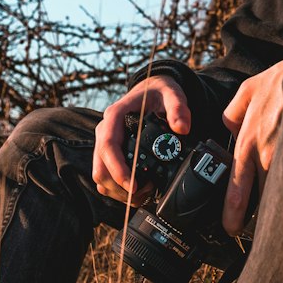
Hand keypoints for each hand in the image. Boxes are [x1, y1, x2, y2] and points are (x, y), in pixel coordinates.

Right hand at [93, 76, 190, 203]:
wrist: (152, 90)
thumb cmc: (159, 93)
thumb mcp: (172, 94)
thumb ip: (178, 108)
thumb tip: (182, 128)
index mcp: (115, 116)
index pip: (108, 146)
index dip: (118, 169)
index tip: (133, 185)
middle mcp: (105, 131)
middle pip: (100, 167)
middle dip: (119, 186)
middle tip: (144, 191)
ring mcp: (105, 143)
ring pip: (100, 176)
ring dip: (118, 191)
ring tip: (143, 192)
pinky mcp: (109, 154)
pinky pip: (106, 177)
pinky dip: (118, 189)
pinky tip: (137, 191)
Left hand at [221, 59, 282, 235]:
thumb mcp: (250, 89)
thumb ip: (234, 111)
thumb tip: (228, 126)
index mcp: (249, 142)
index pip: (236, 188)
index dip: (232, 213)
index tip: (230, 228)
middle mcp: (268, 156)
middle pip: (260, 200)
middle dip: (256, 223)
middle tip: (254, 238)